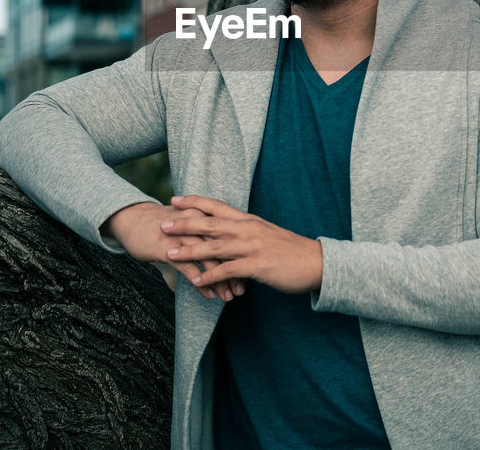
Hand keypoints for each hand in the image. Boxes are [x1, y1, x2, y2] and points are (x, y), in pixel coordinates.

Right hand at [104, 202, 245, 300]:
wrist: (134, 220)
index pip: (230, 237)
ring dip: (219, 281)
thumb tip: (230, 250)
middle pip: (222, 249)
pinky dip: (201, 283)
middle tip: (243, 290)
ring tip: (228, 297)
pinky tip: (209, 295)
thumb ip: (209, 232)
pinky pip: (188, 268)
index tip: (251, 274)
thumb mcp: (191, 223)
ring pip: (207, 260)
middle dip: (234, 271)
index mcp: (205, 215)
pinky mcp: (167, 248)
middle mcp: (197, 224)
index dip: (242, 256)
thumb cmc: (166, 224)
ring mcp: (182, 236)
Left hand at [162, 195, 322, 294]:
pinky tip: (197, 281)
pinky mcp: (258, 265)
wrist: (316, 263)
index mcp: (249, 220)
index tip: (176, 199)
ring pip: (215, 247)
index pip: (218, 206)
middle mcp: (249, 230)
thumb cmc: (290, 250)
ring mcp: (253, 247)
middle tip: (163, 224)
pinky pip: (229, 270)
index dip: (196, 202)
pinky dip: (212, 275)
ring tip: (171, 254)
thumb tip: (228, 232)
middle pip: (211, 224)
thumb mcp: (266, 234)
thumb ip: (246, 232)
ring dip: (191, 251)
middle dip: (185, 224)